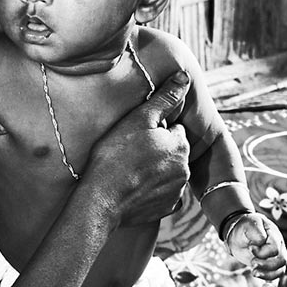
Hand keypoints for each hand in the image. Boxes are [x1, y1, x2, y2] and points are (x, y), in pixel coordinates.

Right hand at [81, 71, 191, 227]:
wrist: (101, 199)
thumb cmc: (115, 156)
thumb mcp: (138, 119)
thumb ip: (165, 98)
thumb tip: (184, 78)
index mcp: (180, 144)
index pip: (172, 129)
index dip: (153, 130)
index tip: (136, 136)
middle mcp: (185, 168)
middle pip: (172, 151)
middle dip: (157, 150)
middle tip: (131, 152)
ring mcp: (177, 191)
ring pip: (168, 172)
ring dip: (156, 170)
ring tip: (131, 169)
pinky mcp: (167, 208)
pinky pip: (164, 194)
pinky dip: (153, 191)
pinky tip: (135, 188)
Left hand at [224, 211, 286, 280]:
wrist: (239, 234)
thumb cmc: (245, 227)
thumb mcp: (249, 224)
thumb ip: (256, 231)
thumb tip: (262, 241)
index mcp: (275, 236)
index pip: (275, 249)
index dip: (262, 251)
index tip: (250, 247)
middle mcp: (278, 247)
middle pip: (281, 261)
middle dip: (266, 265)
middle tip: (252, 263)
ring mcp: (274, 258)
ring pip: (279, 271)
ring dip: (266, 274)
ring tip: (253, 272)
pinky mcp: (268, 267)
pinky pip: (275, 278)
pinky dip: (271, 285)